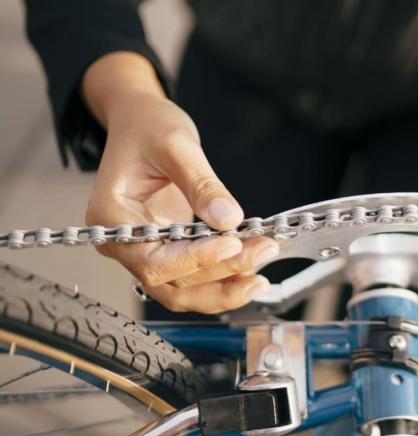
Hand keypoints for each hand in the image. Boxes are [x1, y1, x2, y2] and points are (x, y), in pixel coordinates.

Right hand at [82, 52, 275, 312]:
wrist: (141, 121)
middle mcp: (122, 243)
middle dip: (221, 273)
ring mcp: (143, 251)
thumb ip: (202, 185)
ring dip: (224, 288)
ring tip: (262, 273)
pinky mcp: (166, 251)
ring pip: (182, 290)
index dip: (197, 259)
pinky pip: (192, 278)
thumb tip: (229, 220)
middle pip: (171, 282)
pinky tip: (251, 270)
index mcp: (110, 219)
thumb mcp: (177, 145)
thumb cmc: (148, 126)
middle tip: (265, 250)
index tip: (234, 244)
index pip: (154, 260)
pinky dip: (221, 280)